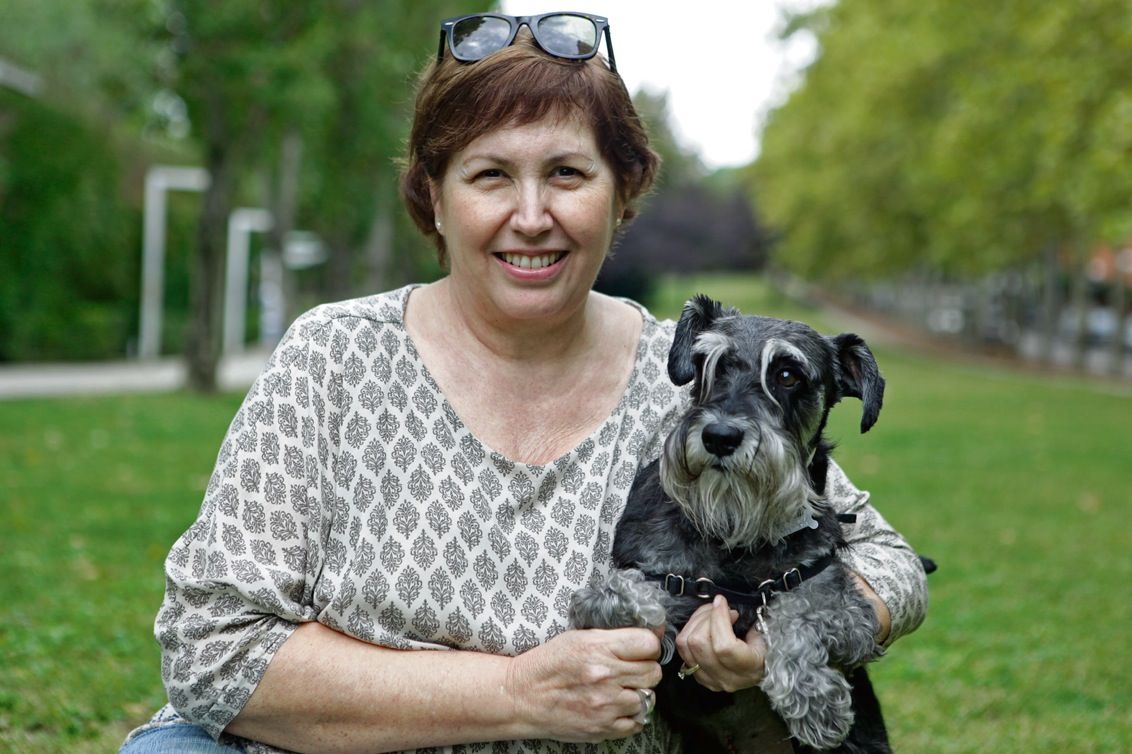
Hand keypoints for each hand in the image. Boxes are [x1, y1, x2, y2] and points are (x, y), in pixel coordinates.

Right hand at [505, 627, 661, 741]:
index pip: (648, 644)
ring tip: (620, 689)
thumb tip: (651, 634)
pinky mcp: (603, 728)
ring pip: (648, 698)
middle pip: (653, 672)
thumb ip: (614, 636)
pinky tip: (616, 707)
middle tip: (629, 670)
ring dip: (638, 693)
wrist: (522, 697)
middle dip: (644, 669)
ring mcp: (606, 705)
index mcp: (598, 648)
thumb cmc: (548, 664)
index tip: (641, 649)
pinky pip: (637, 722)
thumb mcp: (578, 637)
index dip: (648, 646)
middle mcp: (605, 676)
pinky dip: (631, 715)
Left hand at [675, 595, 766, 692]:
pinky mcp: (698, 677)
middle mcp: (726, 678)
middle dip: (705, 617)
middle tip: (719, 608)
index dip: (718, 618)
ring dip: (695, 622)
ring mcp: (710, 680)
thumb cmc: (766, 650)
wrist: (763, 670)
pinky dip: (689, 632)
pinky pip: (682, 650)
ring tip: (710, 615)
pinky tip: (702, 626)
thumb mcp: (764, 635)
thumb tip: (725, 608)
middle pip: (699, 643)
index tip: (722, 602)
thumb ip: (746, 622)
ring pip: (686, 645)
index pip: (723, 646)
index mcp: (748, 668)